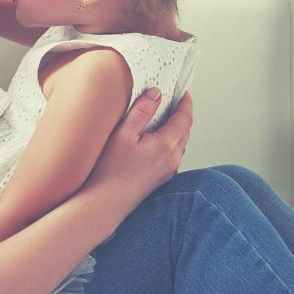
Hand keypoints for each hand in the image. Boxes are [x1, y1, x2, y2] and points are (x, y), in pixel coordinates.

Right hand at [86, 89, 192, 208]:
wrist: (107, 201)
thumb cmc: (111, 168)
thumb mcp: (123, 133)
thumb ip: (141, 111)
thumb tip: (156, 93)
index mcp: (166, 144)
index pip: (184, 118)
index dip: (186, 103)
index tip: (184, 92)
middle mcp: (172, 157)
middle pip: (185, 130)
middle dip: (182, 114)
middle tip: (174, 100)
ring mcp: (169, 169)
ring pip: (180, 142)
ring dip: (177, 128)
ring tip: (165, 117)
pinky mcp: (162, 177)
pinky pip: (172, 153)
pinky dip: (170, 141)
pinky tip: (156, 139)